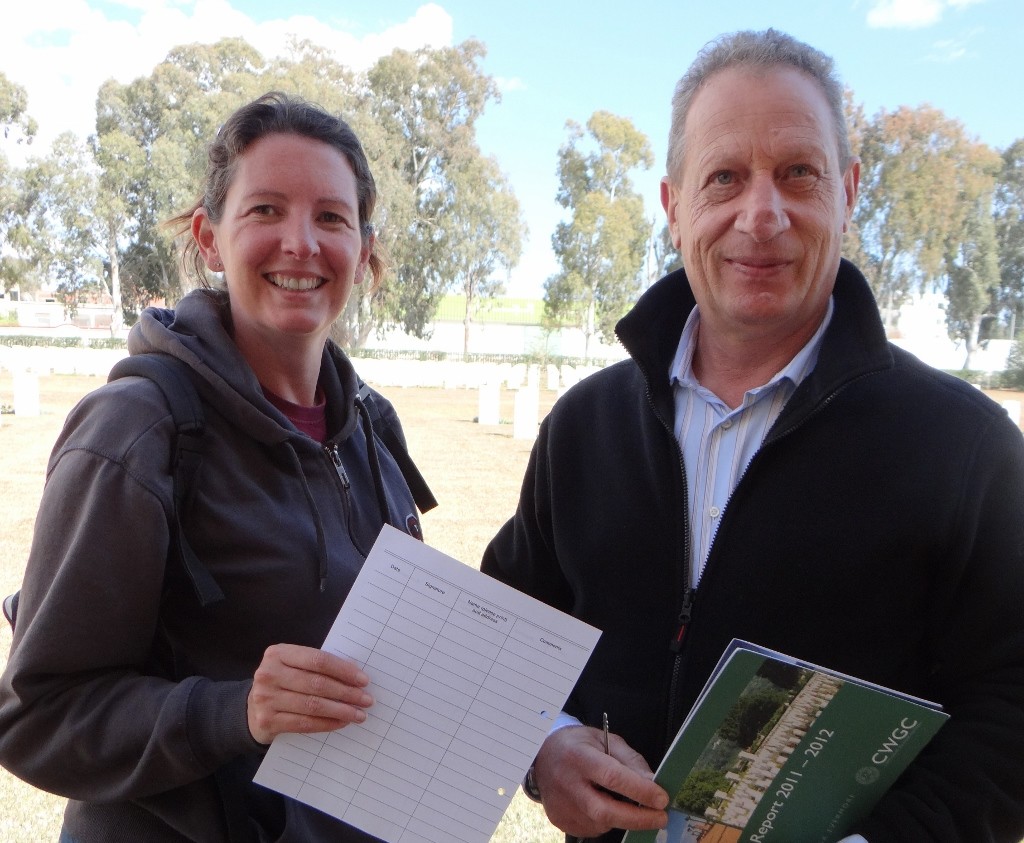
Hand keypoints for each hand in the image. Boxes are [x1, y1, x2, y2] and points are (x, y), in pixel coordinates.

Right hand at [247, 644, 373, 744]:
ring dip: (341, 710)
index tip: (363, 680)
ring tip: (358, 714)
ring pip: (312, 705)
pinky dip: (327, 723)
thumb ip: (317, 666)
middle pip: (317, 684)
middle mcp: (269, 674)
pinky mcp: (268, 720)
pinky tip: (342, 722)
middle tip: (366, 700)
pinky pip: (304, 723)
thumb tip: (355, 674)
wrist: (250, 709)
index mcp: (278, 653)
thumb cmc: (282, 682)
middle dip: (346, 693)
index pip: (318, 660)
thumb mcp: (293, 666)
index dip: (343, 670)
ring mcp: (266, 698)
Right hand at [532, 725, 668, 837]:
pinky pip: (591, 829)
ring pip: (600, 823)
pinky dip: (606, 822)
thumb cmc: (579, 745)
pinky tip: (605, 806)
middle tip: (660, 818)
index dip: (639, 790)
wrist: (542, 755)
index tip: (661, 798)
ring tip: (628, 805)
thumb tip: (653, 783)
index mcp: (579, 757)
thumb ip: (630, 760)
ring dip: (622, 818)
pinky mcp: (559, 820)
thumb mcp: (605, 740)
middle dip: (637, 818)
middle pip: (605, 810)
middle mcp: (566, 783)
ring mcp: (561, 805)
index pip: (612, 776)